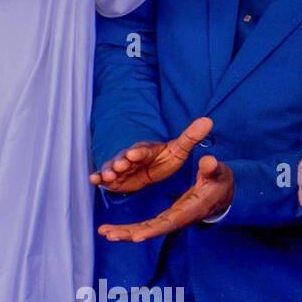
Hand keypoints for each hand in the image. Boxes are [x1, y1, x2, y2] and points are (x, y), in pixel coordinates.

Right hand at [90, 117, 212, 193]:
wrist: (154, 167)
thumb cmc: (166, 157)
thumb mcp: (180, 149)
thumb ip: (191, 137)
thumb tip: (208, 120)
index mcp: (147, 150)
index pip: (143, 150)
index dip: (139, 153)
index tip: (134, 155)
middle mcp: (131, 157)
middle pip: (124, 159)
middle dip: (120, 163)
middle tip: (119, 166)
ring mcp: (122, 167)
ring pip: (113, 168)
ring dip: (109, 171)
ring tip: (106, 177)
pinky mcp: (116, 178)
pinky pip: (105, 177)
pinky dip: (99, 178)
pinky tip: (93, 180)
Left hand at [98, 155, 234, 241]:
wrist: (223, 192)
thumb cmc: (220, 182)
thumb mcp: (218, 173)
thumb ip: (212, 169)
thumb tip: (209, 160)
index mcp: (190, 209)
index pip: (170, 222)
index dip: (153, 229)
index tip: (137, 236)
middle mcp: (179, 218)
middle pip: (152, 229)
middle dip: (131, 233)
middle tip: (109, 235)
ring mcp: (171, 218)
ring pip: (145, 229)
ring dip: (125, 232)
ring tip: (104, 232)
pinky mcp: (166, 217)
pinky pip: (145, 225)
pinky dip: (128, 228)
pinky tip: (111, 230)